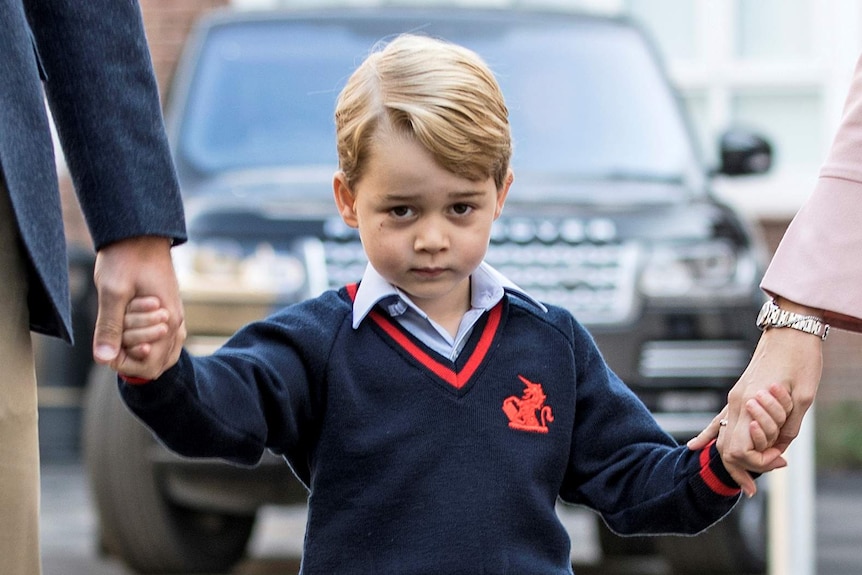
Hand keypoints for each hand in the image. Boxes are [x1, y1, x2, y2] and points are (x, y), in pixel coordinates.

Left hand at [92, 236, 185, 378]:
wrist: (140, 233)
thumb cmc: (126, 259)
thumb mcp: (112, 292)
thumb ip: (109, 327)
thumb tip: (104, 359)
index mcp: (168, 321)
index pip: (151, 366)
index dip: (125, 363)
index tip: (108, 344)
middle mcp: (177, 323)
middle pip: (158, 364)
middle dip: (132, 355)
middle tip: (117, 329)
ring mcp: (176, 317)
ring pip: (163, 353)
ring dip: (139, 347)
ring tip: (123, 326)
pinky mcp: (170, 311)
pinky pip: (164, 340)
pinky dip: (146, 339)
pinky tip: (130, 326)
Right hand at [688, 319, 821, 493]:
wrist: (791, 330)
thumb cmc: (801, 360)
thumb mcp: (804, 398)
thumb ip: (788, 426)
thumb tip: (779, 447)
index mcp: (750, 402)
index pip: (740, 448)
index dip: (758, 462)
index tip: (779, 461)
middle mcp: (737, 402)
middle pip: (726, 447)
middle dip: (742, 469)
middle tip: (758, 484)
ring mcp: (734, 397)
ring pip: (721, 436)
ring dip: (732, 459)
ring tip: (743, 481)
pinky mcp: (738, 393)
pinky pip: (717, 419)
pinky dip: (707, 435)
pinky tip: (692, 446)